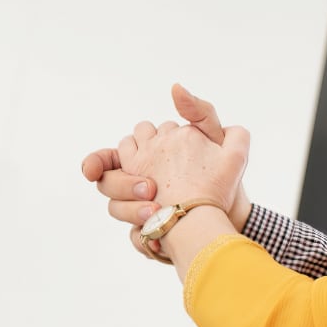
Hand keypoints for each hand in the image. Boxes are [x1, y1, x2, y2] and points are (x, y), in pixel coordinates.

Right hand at [79, 85, 254, 257]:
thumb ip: (199, 112)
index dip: (95, 163)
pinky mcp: (152, 234)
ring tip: (156, 209)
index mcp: (147, 160)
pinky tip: (158, 239)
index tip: (92, 171)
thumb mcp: (217, 139)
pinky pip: (137, 239)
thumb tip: (175, 87)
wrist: (235, 212)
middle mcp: (138, 186)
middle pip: (109, 183)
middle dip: (123, 184)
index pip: (110, 158)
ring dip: (132, 210)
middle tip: (151, 188)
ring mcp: (142, 210)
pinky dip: (144, 239)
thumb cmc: (224, 174)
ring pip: (117, 210)